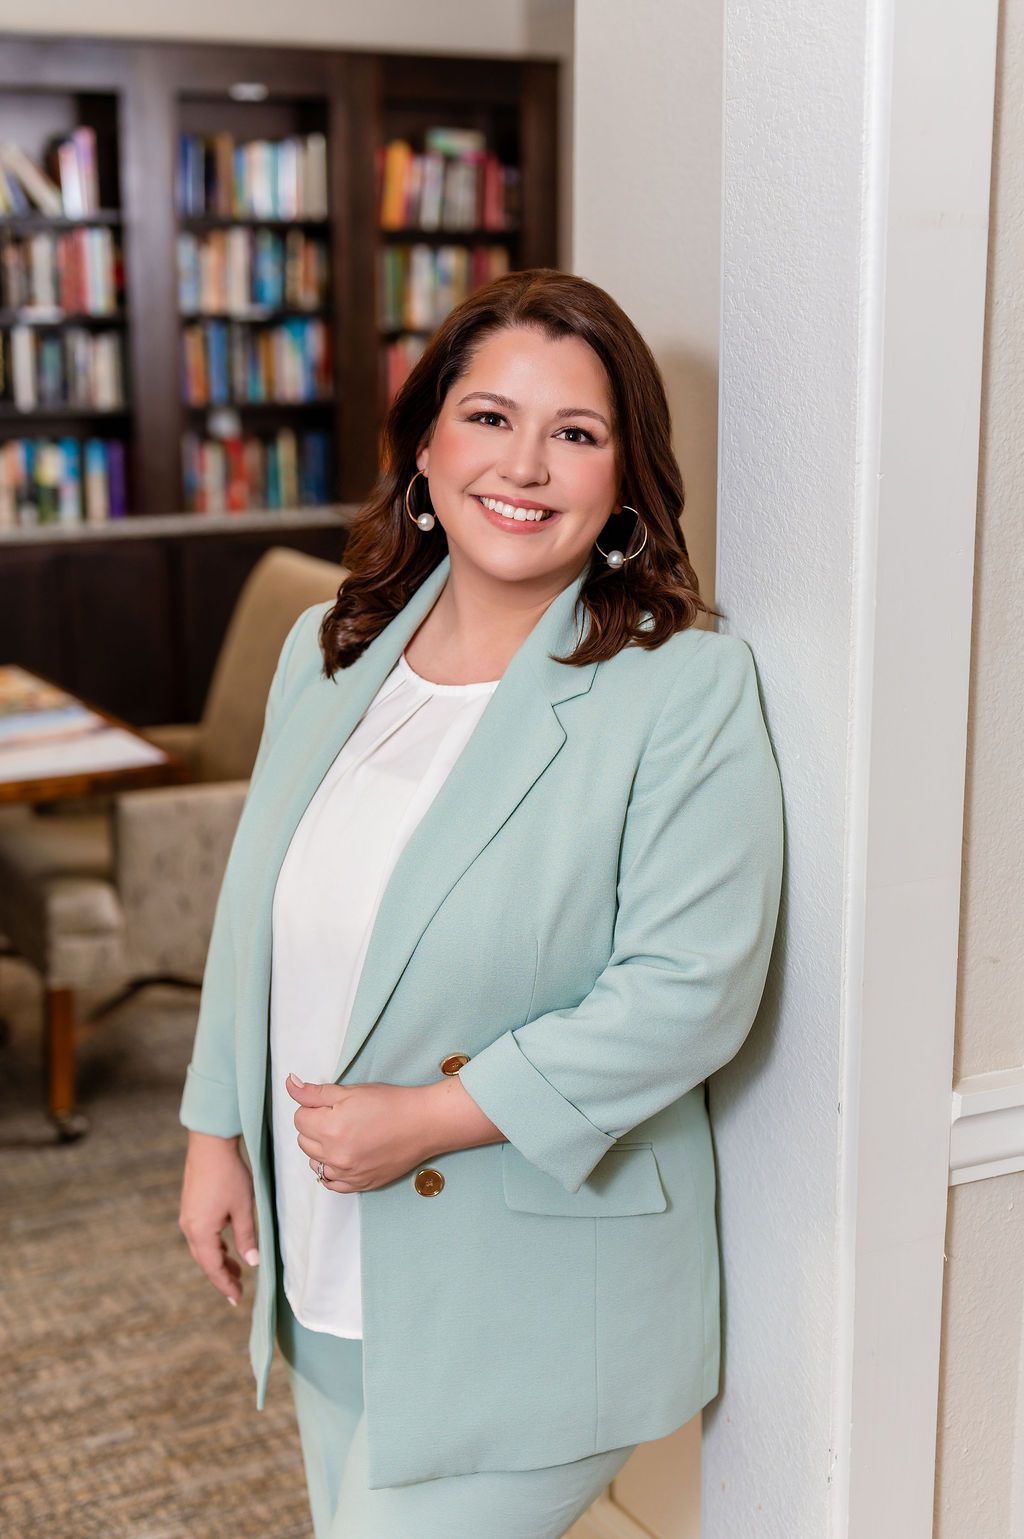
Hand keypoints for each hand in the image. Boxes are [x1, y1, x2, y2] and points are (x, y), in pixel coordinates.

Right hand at [179, 1131, 260, 1304]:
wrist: (210, 1144)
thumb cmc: (229, 1175)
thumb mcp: (243, 1208)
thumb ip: (246, 1237)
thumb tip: (252, 1263)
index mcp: (200, 1232)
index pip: (213, 1268)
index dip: (225, 1285)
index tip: (236, 1299)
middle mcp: (189, 1228)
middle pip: (205, 1261)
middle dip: (221, 1276)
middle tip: (237, 1291)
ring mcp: (187, 1217)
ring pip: (202, 1248)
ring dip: (218, 1261)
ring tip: (235, 1271)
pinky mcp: (190, 1207)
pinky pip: (200, 1235)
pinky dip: (213, 1246)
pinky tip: (225, 1246)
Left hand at [287, 1073, 435, 1191]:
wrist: (423, 1124)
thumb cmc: (390, 1103)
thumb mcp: (350, 1091)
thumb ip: (315, 1093)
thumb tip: (290, 1084)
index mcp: (329, 1129)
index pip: (299, 1119)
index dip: (313, 1108)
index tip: (331, 1105)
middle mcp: (335, 1156)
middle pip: (304, 1141)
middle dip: (315, 1127)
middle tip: (340, 1117)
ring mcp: (347, 1174)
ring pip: (315, 1163)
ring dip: (321, 1150)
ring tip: (344, 1136)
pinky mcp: (359, 1184)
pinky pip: (331, 1183)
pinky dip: (332, 1170)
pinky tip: (345, 1156)